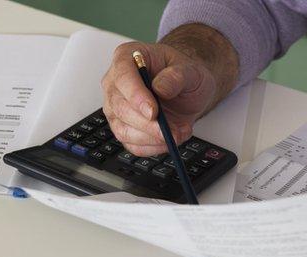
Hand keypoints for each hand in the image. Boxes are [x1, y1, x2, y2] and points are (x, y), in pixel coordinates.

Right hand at [101, 24, 237, 155]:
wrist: (187, 91)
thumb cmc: (183, 75)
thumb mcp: (190, 70)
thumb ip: (177, 76)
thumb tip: (160, 88)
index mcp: (127, 58)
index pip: (123, 76)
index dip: (136, 96)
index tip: (153, 111)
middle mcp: (115, 84)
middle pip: (119, 107)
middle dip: (146, 124)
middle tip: (169, 131)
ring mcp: (116, 108)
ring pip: (123, 130)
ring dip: (152, 138)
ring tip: (178, 133)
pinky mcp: (124, 128)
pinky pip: (132, 145)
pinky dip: (153, 147)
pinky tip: (169, 140)